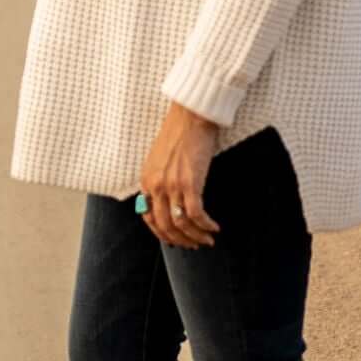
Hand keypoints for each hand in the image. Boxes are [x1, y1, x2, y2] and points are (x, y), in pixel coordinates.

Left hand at [136, 102, 220, 246]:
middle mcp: (155, 186)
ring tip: (208, 240)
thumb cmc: (180, 133)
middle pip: (164, 225)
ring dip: (195, 236)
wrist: (191, 115)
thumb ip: (160, 180)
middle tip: (195, 245)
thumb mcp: (160, 160)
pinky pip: (196, 214)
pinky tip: (215, 228)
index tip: (176, 240)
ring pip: (180, 224)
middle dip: (181, 240)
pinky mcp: (189, 182)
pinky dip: (205, 225)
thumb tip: (171, 201)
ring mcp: (171, 185)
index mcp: (146, 181)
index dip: (163, 234)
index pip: (148, 218)